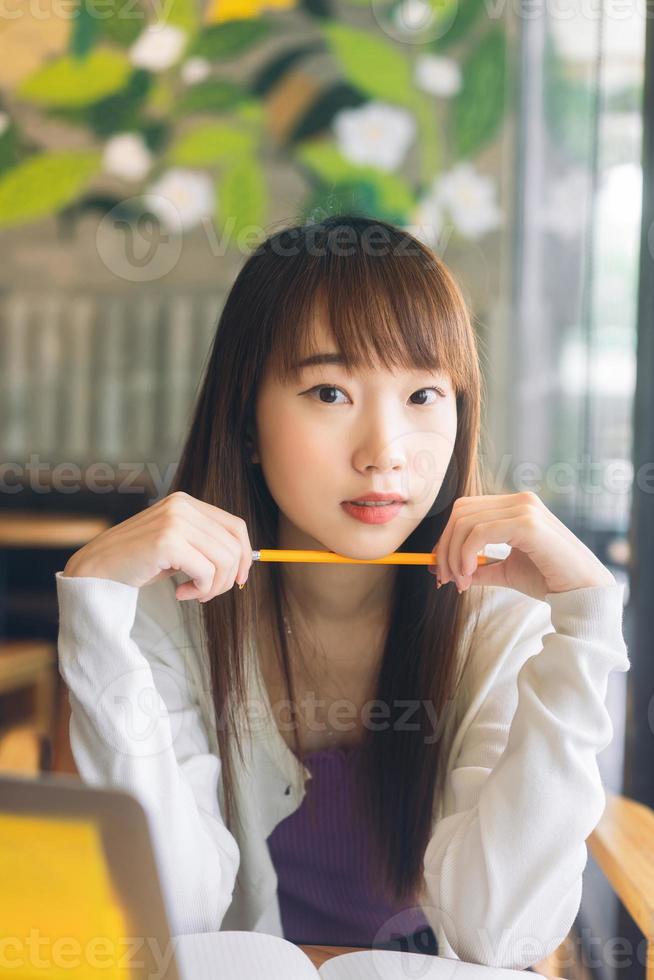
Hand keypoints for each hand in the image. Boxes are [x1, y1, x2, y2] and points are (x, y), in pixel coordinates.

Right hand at [62, 491, 252, 601]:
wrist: (96, 570)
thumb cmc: (138, 562)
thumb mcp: (177, 546)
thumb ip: (205, 545)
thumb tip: (245, 560)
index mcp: (186, 503)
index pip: (236, 526)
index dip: (244, 555)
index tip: (238, 579)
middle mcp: (182, 506)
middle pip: (234, 545)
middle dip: (228, 577)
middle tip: (207, 593)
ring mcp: (174, 521)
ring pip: (224, 560)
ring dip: (213, 587)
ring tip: (194, 594)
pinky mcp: (167, 542)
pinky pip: (206, 572)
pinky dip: (201, 589)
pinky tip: (181, 593)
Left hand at [432, 491, 616, 600]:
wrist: (582, 592)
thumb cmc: (549, 579)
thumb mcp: (505, 571)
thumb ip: (478, 566)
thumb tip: (443, 568)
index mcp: (516, 506)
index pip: (466, 510)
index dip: (447, 538)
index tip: (441, 569)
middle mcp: (520, 500)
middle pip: (461, 513)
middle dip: (445, 547)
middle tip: (444, 578)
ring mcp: (525, 508)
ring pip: (466, 523)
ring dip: (453, 555)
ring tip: (459, 581)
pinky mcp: (528, 523)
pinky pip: (480, 533)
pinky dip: (465, 554)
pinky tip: (468, 575)